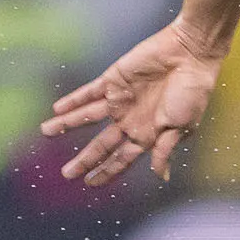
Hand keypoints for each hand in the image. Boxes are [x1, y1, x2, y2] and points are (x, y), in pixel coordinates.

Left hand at [45, 19, 225, 185]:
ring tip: (46, 131)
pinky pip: (89, 92)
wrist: (191, 55)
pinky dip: (74, 100)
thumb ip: (165, 150)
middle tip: (66, 174)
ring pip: (87, 117)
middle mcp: (130, 119)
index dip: (106, 172)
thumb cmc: (192, 92)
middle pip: (101, 144)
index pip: (121, 159)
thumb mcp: (182, 127)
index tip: (89, 184)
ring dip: (66, 124)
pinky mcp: (114, 79)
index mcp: (147, 134)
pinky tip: (58, 108)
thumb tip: (161, 177)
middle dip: (84, 159)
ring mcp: (120, 100)